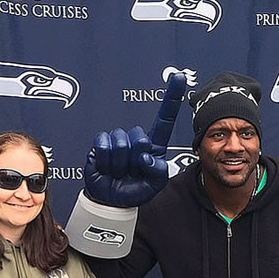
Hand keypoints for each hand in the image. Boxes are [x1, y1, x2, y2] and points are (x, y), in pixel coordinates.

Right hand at [84, 72, 186, 207]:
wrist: (112, 200)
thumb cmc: (136, 190)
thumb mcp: (156, 185)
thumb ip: (159, 171)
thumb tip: (145, 157)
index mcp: (153, 144)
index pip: (165, 117)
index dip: (172, 97)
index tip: (178, 77)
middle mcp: (136, 139)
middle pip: (138, 136)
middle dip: (134, 157)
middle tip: (131, 170)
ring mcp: (118, 140)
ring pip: (121, 142)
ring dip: (119, 163)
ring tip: (119, 171)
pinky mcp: (100, 144)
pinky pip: (103, 145)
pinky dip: (105, 160)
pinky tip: (107, 167)